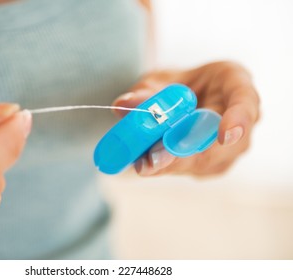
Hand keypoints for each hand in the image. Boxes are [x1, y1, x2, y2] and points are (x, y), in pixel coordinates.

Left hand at [113, 61, 259, 176]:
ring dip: (172, 164)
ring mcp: (231, 147)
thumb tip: (123, 105)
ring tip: (142, 164)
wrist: (184, 97)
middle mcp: (241, 119)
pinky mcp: (213, 164)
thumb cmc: (179, 84)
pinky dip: (167, 167)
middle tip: (152, 161)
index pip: (246, 101)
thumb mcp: (159, 80)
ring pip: (205, 162)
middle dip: (186, 154)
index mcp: (235, 84)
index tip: (224, 135)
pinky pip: (192, 168)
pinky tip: (145, 165)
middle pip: (222, 144)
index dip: (239, 119)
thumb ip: (145, 91)